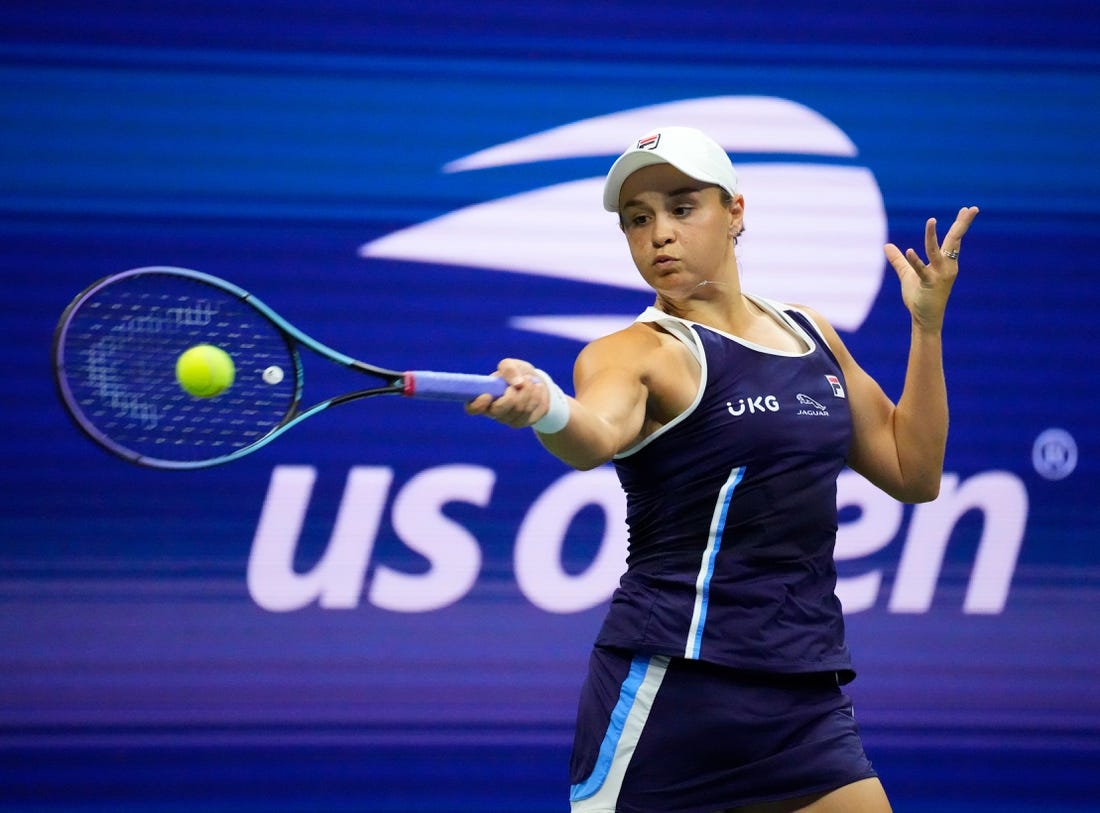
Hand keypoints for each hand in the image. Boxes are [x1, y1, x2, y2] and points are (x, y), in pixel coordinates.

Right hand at [465, 358, 550, 427]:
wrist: (535, 381)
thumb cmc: (516, 373)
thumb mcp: (511, 364)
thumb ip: (509, 369)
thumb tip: (517, 383)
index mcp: (484, 397)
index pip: (472, 408)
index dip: (478, 404)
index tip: (487, 394)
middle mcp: (494, 412)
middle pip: (499, 412)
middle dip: (511, 395)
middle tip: (520, 383)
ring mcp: (510, 419)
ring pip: (519, 410)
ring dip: (528, 391)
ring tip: (530, 381)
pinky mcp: (526, 422)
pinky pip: (533, 412)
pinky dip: (538, 396)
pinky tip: (537, 389)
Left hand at [884, 206, 978, 331]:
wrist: (925, 319)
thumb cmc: (920, 297)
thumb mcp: (907, 275)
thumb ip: (899, 260)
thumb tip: (886, 245)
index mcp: (946, 263)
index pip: (954, 239)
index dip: (960, 224)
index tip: (968, 209)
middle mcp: (947, 266)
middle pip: (955, 241)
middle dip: (963, 224)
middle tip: (972, 208)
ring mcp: (939, 275)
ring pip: (937, 252)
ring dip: (932, 236)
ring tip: (931, 221)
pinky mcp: (928, 284)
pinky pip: (922, 271)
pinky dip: (915, 261)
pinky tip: (909, 250)